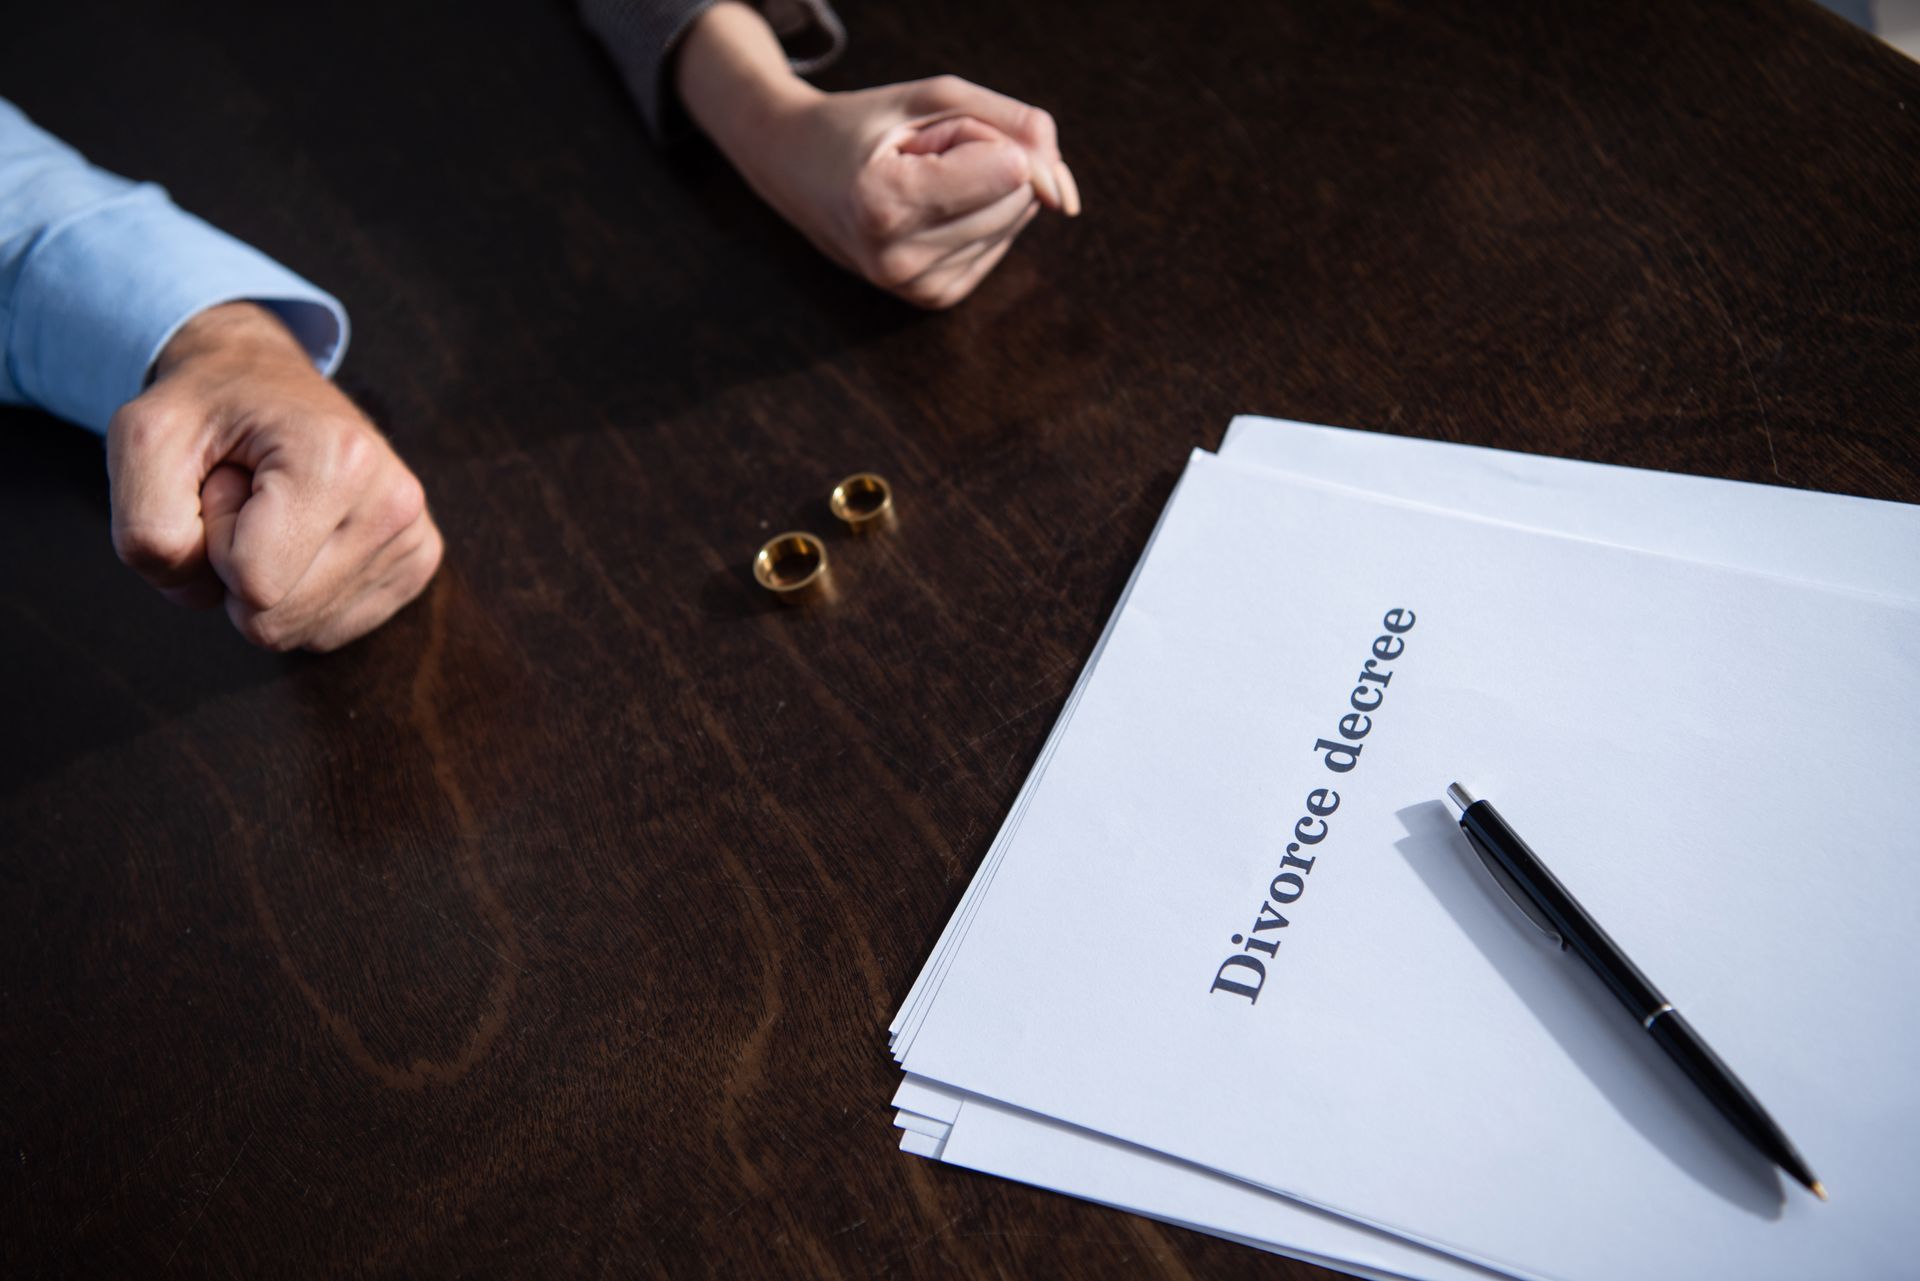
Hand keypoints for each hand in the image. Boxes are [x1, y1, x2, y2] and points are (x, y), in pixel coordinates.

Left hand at [107, 302, 442, 651]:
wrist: (265, 380)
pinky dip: (298, 595)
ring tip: (271, 512)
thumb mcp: (141, 440)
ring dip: (264, 581)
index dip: (211, 546)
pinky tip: (302, 535)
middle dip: (234, 570)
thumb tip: (205, 596)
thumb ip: (146, 527)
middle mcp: (394, 501)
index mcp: (340, 461)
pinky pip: (329, 630)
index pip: (253, 584)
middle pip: (276, 619)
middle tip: (245, 499)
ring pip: (300, 630)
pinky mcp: (418, 561)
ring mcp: (415, 535)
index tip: (225, 484)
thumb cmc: (205, 408)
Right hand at [677, 3, 1079, 308]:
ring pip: (1016, 219)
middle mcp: (898, 259)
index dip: (987, 134)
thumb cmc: (864, 126)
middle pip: (1017, 195)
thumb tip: (1067, 191)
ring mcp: (915, 287)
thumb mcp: (933, 98)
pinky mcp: (934, 298)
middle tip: (922, 155)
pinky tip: (929, 207)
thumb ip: (1013, 123)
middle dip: (989, 156)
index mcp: (885, 205)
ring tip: (920, 179)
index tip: (929, 136)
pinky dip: (979, 213)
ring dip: (985, 185)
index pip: (1010, 170)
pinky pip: (1000, 241)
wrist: (795, 169)